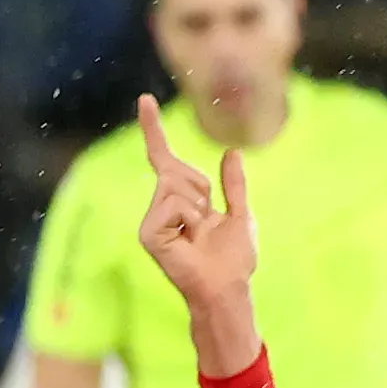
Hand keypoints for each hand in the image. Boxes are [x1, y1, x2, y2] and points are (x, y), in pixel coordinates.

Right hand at [134, 94, 259, 316]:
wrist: (228, 288)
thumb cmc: (234, 259)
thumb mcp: (241, 214)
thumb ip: (234, 185)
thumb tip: (233, 152)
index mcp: (180, 200)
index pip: (164, 159)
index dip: (154, 130)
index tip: (145, 100)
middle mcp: (160, 206)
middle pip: (177, 170)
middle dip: (202, 188)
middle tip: (207, 222)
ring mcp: (152, 220)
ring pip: (176, 185)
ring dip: (198, 207)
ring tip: (198, 233)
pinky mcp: (148, 233)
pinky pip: (174, 204)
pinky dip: (189, 218)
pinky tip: (189, 239)